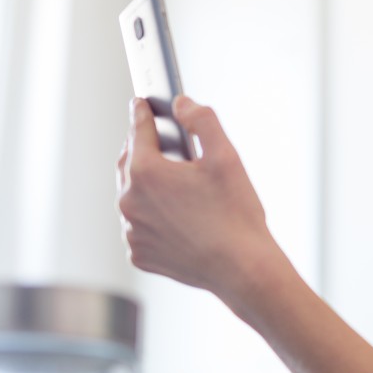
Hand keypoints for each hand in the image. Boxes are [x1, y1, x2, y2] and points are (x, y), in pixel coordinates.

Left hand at [116, 96, 279, 302]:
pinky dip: (154, 218)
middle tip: (165, 144)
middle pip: (130, 163)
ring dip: (149, 187)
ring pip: (134, 197)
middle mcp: (130, 201)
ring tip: (179, 187)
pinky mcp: (140, 254)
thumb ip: (202, 121)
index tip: (142, 105)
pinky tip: (180, 218)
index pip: (138, 131)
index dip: (142, 114)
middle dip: (144, 150)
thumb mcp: (226, 157)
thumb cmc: (236, 214)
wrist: (242, 268)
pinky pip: (141, 227)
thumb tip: (182, 104)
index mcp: (146, 172)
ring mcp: (132, 231)